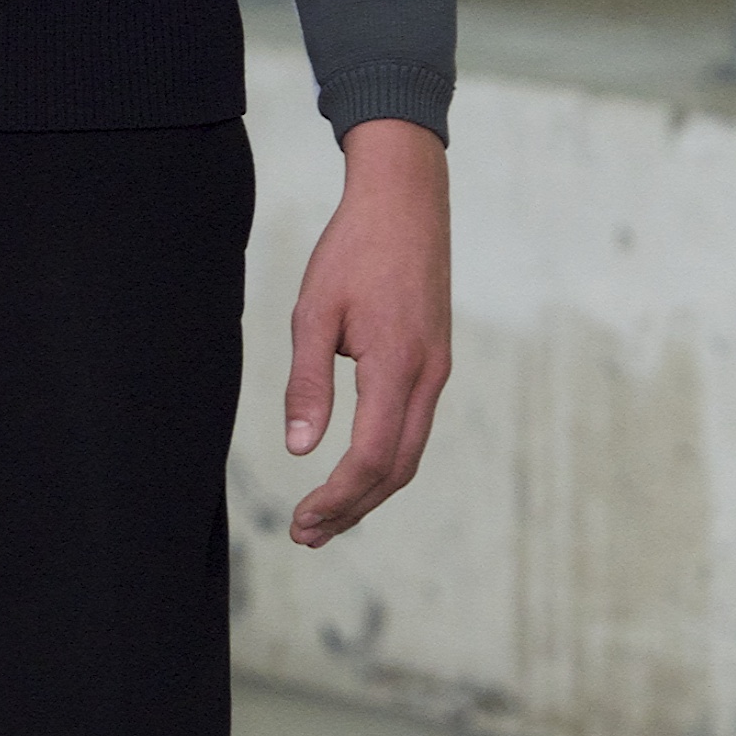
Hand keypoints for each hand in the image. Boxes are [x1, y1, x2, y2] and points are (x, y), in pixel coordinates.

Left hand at [283, 120, 451, 546]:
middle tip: (306, 535)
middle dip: (352, 509)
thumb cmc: (354, 250)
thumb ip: (307, 382)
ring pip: (409, 452)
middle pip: (397, 468)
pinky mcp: (434, 360)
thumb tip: (299, 447)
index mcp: (397, 366)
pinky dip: (385, 460)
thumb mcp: (314, 312)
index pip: (372, 457)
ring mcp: (437, 369)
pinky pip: (413, 426)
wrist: (406, 200)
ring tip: (326, 517)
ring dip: (369, 491)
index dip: (337, 498)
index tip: (302, 522)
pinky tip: (354, 469)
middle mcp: (427, 376)